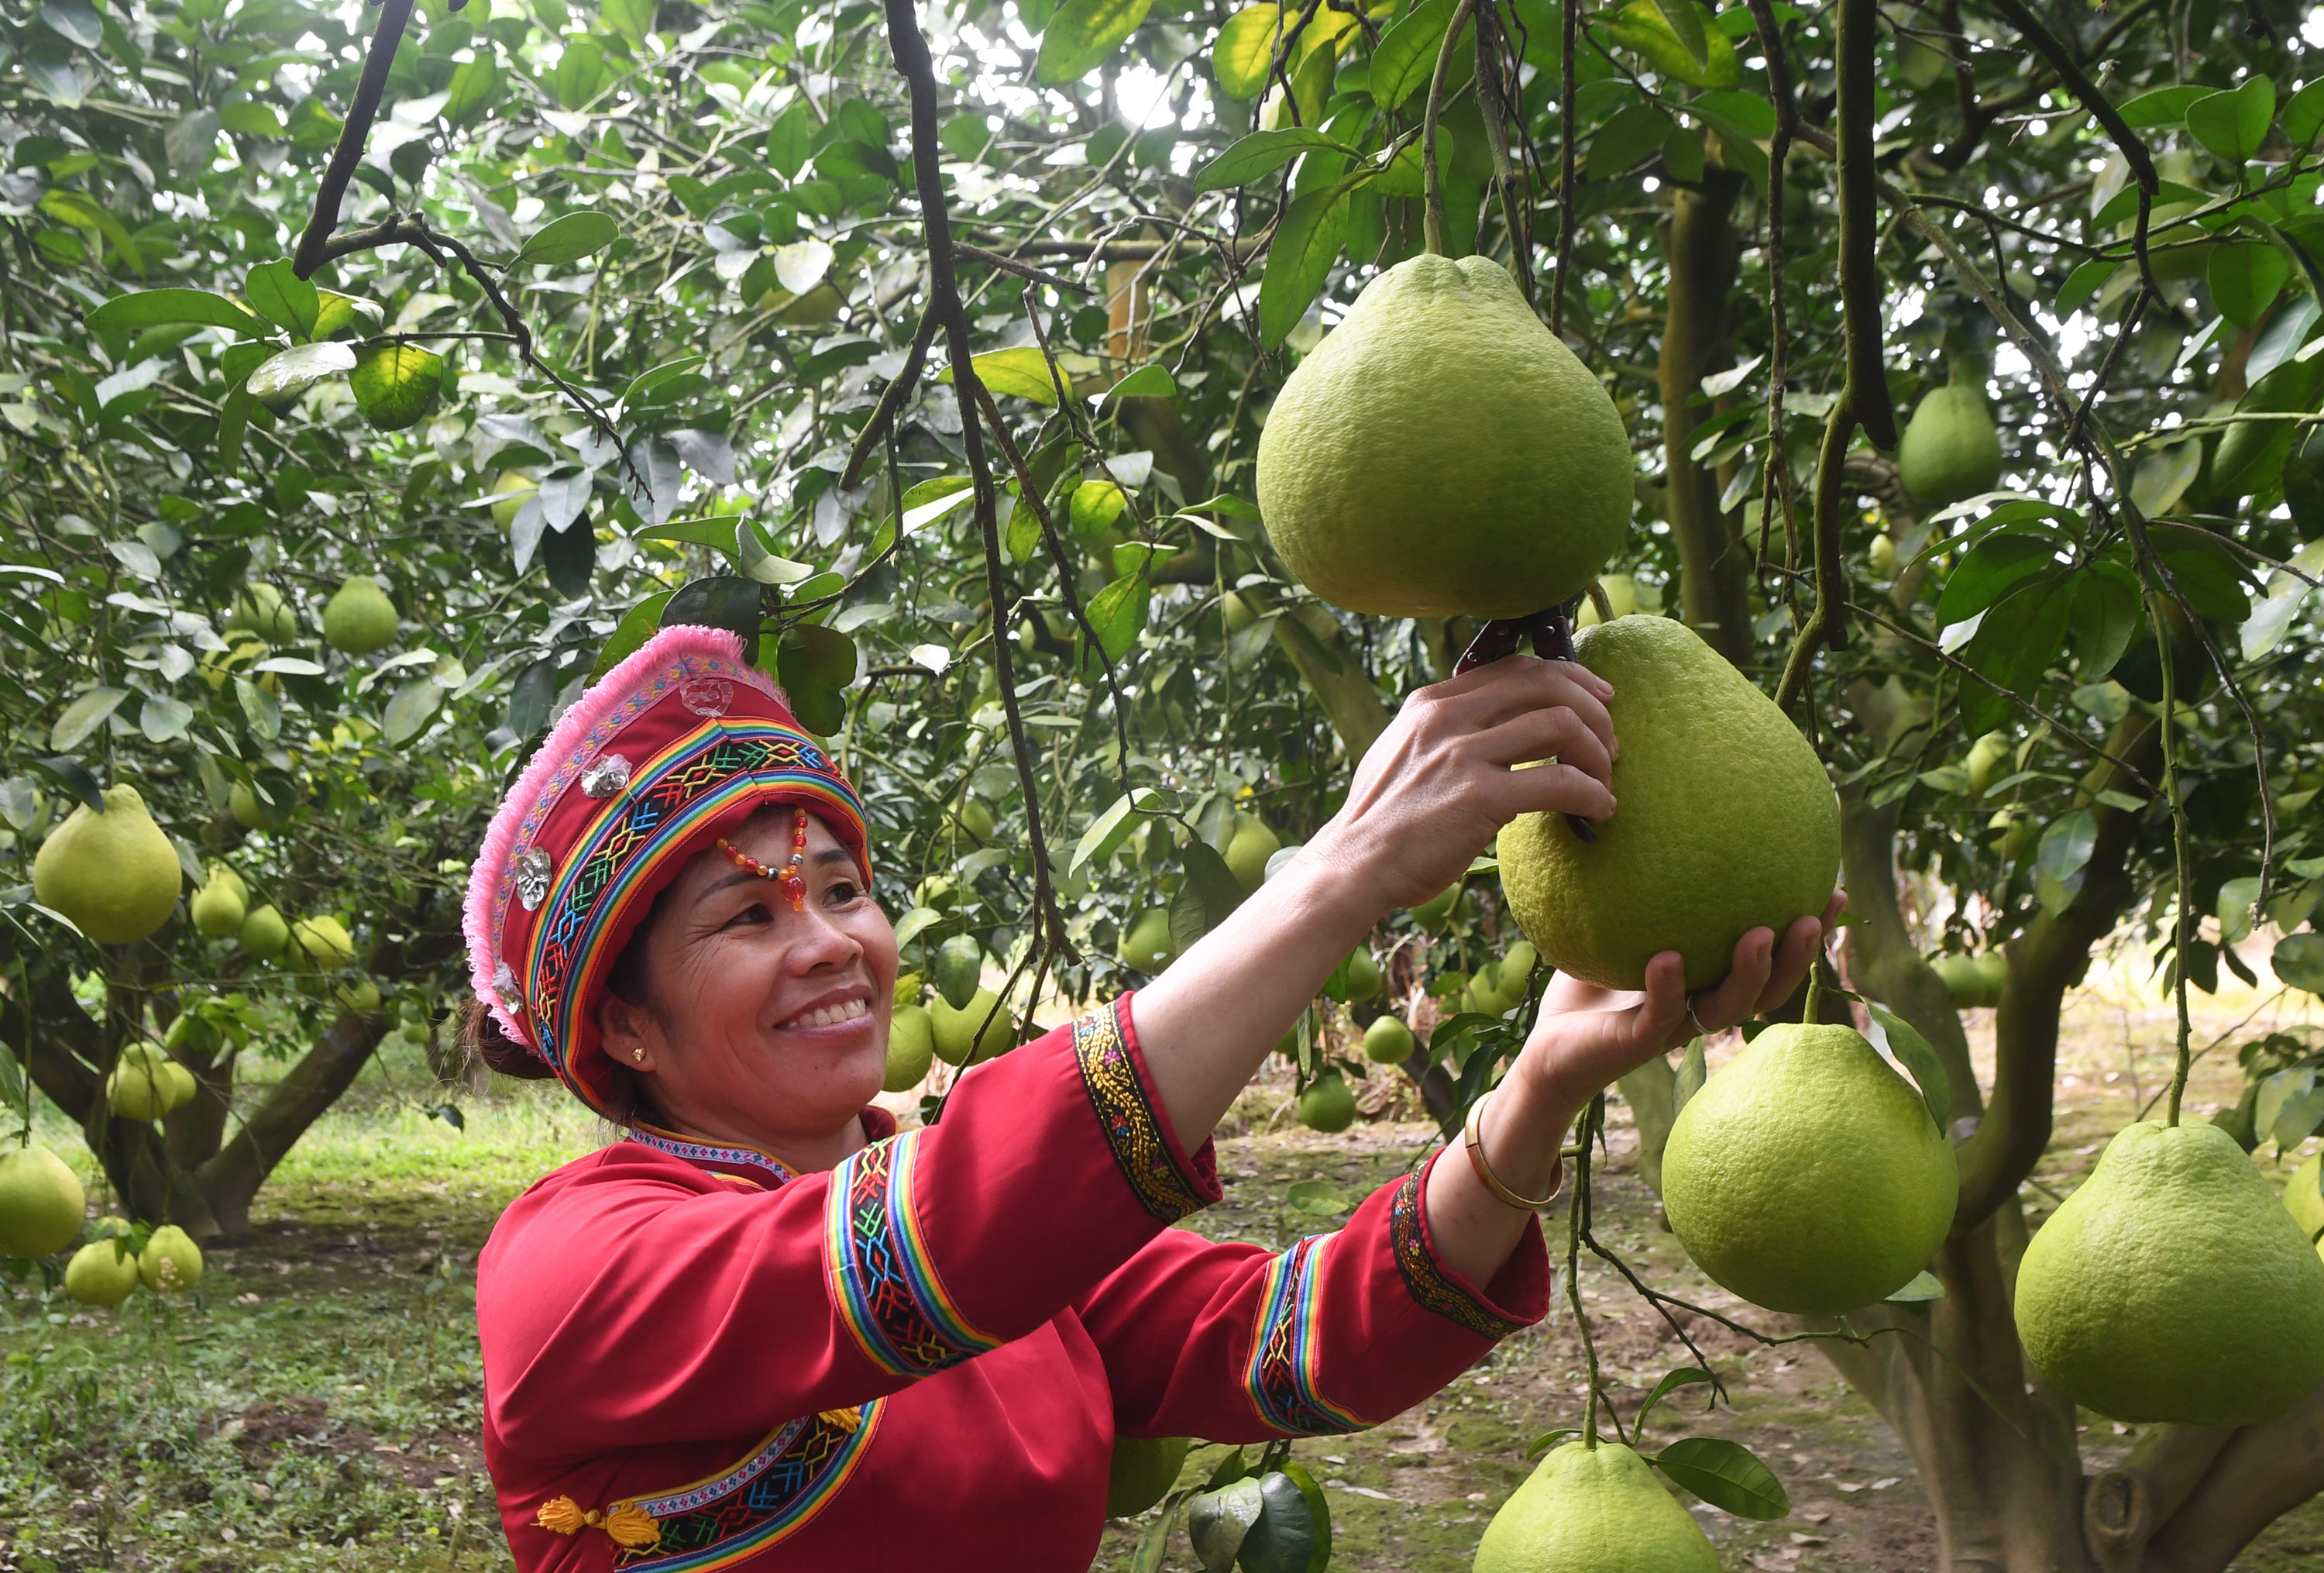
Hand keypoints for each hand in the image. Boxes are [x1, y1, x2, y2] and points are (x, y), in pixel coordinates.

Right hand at [1308, 656, 1619, 912]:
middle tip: (1612, 742)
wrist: (1352, 865)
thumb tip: (1494, 728)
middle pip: (1545, 684)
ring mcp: (1463, 754)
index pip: (1515, 668)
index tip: (1596, 698)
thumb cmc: (1382, 821)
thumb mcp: (1405, 753)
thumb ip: (1445, 732)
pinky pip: (1560, 781)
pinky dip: (1593, 793)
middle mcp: (1448, 717)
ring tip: (1606, 781)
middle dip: (1593, 708)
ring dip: (1598, 752)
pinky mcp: (1480, 796)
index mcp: (1431, 703)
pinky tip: (1601, 809)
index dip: (1567, 678)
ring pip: (1561, 724)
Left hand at [1509, 891, 1848, 1103]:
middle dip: (1797, 956)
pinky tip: (1668, 957)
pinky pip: (1660, 1014)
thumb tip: (1650, 815)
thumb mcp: (1616, 928)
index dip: (1806, 934)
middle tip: (1814, 917)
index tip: (1834, 893)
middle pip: (1767, 988)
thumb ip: (1641, 888)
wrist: (1549, 1049)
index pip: (1771, 958)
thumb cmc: (1585, 988)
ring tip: (1760, 935)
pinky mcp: (1636, 1043)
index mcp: (1708, 982)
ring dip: (1749, 973)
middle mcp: (1700, 1005)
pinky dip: (1667, 986)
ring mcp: (1673, 1027)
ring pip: (1727, 1008)